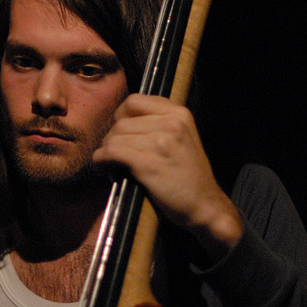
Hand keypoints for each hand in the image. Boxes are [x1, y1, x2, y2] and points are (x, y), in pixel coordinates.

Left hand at [92, 94, 242, 258]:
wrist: (205, 205)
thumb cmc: (189, 175)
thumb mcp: (183, 137)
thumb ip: (159, 123)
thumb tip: (122, 121)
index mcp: (179, 113)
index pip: (134, 101)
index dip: (121, 116)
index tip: (121, 133)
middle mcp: (171, 123)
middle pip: (121, 121)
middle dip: (112, 139)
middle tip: (115, 156)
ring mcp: (160, 142)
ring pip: (114, 137)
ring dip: (106, 152)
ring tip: (113, 166)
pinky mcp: (148, 163)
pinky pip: (111, 153)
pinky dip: (101, 161)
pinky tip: (105, 169)